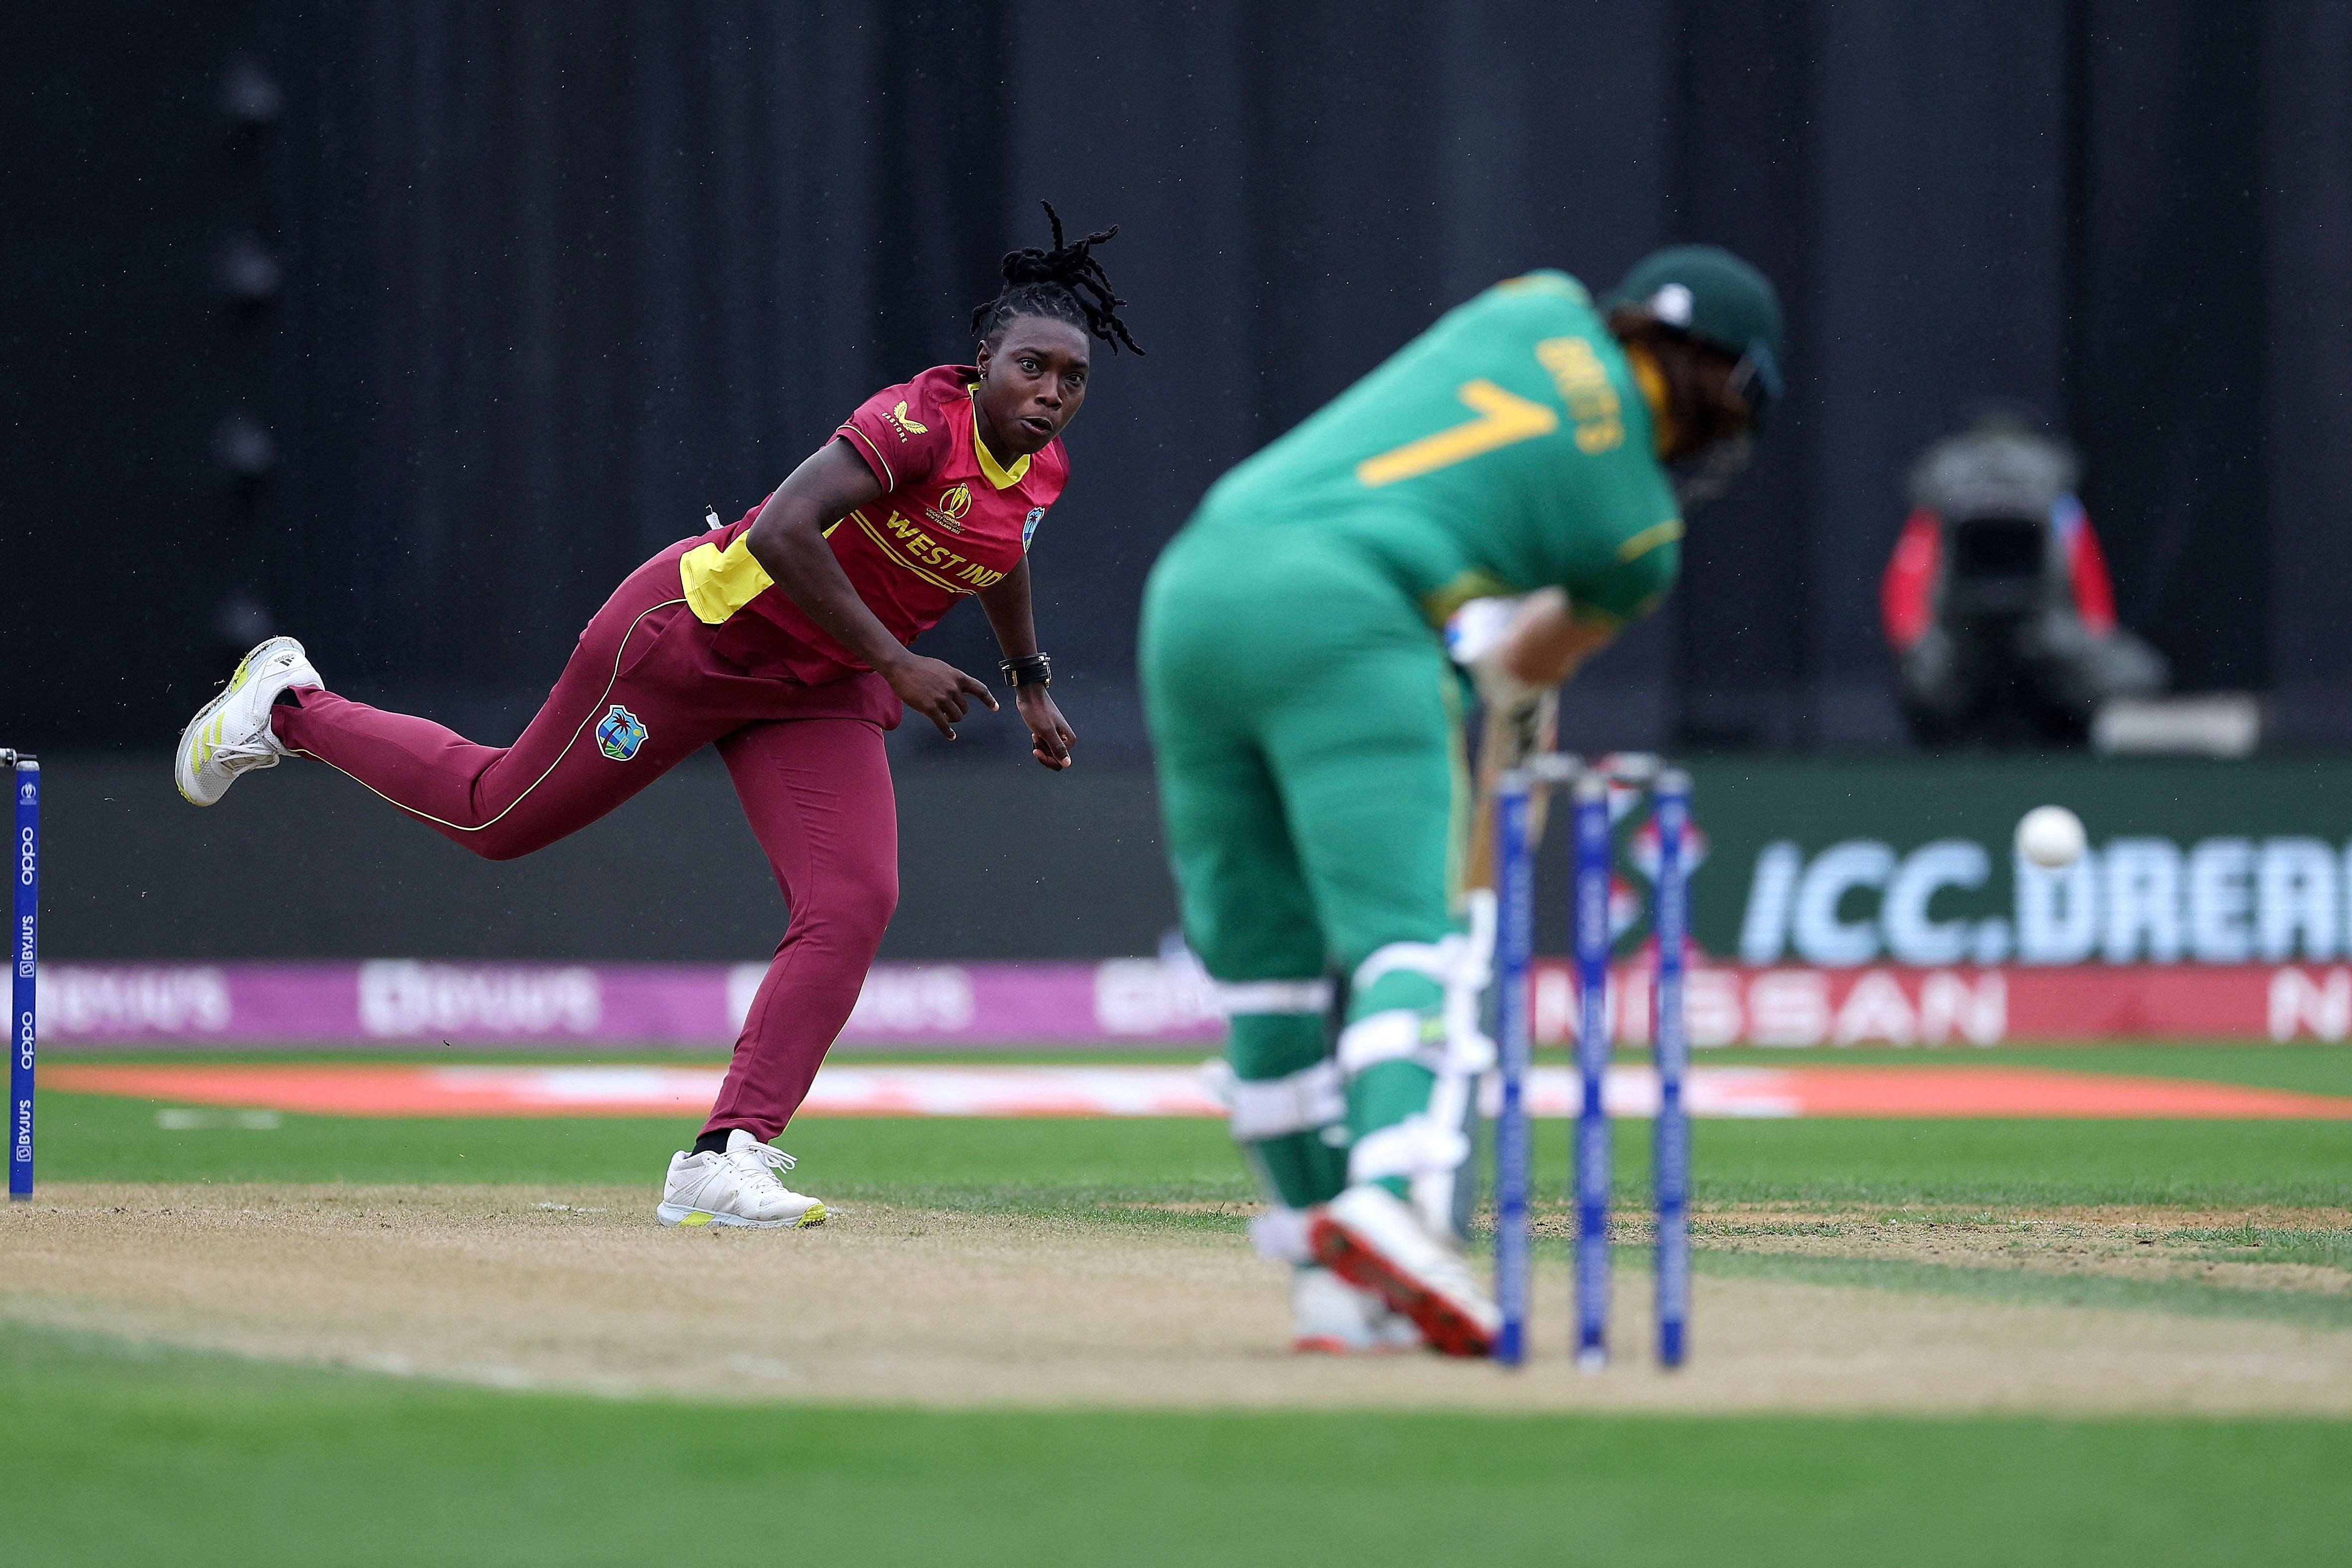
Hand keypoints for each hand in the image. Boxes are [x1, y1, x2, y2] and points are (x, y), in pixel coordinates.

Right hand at [881, 654, 997, 738]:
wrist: (901, 666)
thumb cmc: (920, 667)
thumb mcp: (943, 668)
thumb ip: (953, 679)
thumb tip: (961, 690)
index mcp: (958, 677)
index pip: (979, 689)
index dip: (989, 700)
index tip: (995, 708)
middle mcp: (953, 688)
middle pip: (965, 709)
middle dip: (958, 711)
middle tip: (947, 710)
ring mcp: (942, 698)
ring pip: (957, 717)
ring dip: (951, 719)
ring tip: (943, 716)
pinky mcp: (930, 708)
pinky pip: (943, 725)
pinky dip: (948, 732)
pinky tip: (951, 736)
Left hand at [1016, 687, 1074, 769]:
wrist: (1030, 696)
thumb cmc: (1037, 711)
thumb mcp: (1047, 732)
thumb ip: (1057, 749)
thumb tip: (1067, 763)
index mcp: (1069, 740)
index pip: (1059, 762)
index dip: (1046, 758)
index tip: (1037, 749)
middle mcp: (1066, 739)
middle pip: (1054, 759)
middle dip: (1043, 752)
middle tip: (1037, 738)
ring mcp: (1058, 736)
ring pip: (1048, 753)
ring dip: (1039, 746)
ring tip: (1036, 733)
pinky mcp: (1050, 733)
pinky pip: (1045, 746)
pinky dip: (1038, 742)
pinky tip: (1035, 733)